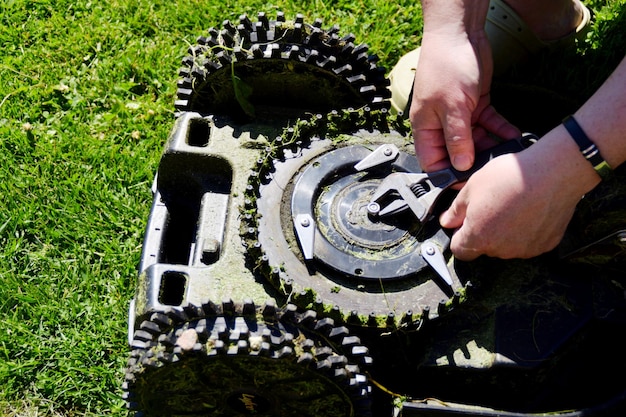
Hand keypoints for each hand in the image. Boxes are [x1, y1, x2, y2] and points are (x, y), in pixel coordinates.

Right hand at [409, 31, 519, 172]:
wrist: (460, 33)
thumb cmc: (446, 66)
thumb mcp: (453, 106)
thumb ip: (458, 138)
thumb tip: (460, 165)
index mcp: (426, 127)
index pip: (433, 162)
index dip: (448, 174)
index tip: (467, 181)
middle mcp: (441, 124)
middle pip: (457, 153)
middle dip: (475, 160)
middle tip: (493, 166)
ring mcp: (459, 115)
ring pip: (476, 140)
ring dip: (491, 146)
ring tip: (507, 151)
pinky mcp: (475, 105)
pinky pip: (488, 124)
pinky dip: (500, 130)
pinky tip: (513, 135)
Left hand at [438, 150, 585, 259]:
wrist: (554, 172)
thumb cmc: (511, 176)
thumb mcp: (472, 187)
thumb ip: (456, 211)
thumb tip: (447, 222)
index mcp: (479, 237)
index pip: (460, 251)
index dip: (459, 237)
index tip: (463, 223)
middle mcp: (502, 250)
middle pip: (484, 247)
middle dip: (482, 231)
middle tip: (490, 206)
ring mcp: (525, 249)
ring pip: (506, 245)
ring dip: (504, 232)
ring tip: (511, 205)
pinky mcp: (545, 245)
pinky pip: (528, 242)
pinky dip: (525, 231)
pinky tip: (529, 210)